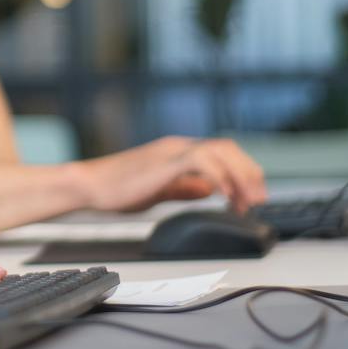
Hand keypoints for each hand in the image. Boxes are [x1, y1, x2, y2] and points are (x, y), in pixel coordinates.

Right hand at [70, 137, 266, 214]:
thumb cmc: (117, 189)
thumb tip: (207, 190)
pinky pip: (201, 162)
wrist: (89, 185)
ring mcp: (172, 152)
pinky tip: (224, 196)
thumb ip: (185, 188)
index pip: (222, 153)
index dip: (243, 172)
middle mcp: (178, 147)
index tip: (251, 196)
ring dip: (240, 176)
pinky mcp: (165, 162)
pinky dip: (219, 177)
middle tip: (258, 200)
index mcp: (178, 152)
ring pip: (220, 152)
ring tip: (246, 201)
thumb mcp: (160, 189)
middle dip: (249, 173)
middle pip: (228, 148)